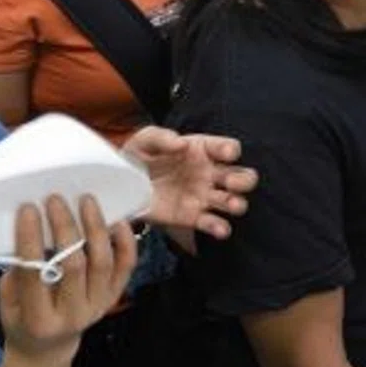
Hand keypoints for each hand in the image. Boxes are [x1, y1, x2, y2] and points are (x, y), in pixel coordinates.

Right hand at [0, 195, 135, 364]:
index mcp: (39, 319)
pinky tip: (118, 220)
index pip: (35, 275)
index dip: (30, 239)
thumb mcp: (6, 304)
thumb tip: (26, 231)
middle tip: (55, 199)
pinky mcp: (113, 298)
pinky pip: (126, 267)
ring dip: (95, 228)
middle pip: (74, 265)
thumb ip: (15, 274)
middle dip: (64, 228)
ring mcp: (97, 306)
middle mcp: (73, 314)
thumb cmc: (22, 321)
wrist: (47, 349)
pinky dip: (125, 242)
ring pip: (102, 263)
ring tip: (86, 201)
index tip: (27, 209)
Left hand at [121, 127, 256, 238]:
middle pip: (242, 176)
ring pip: (234, 201)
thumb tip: (181, 143)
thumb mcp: (144, 140)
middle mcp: (209, 173)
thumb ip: (161, 137)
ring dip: (238, 204)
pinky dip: (220, 228)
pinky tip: (219, 229)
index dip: (230, 150)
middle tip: (231, 183)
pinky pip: (213, 224)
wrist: (122, 186)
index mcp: (202, 150)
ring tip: (231, 205)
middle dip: (243, 179)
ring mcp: (203, 196)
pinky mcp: (192, 217)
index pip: (228, 148)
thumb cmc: (138, 156)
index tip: (226, 154)